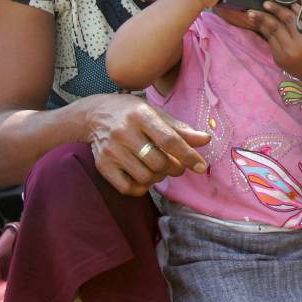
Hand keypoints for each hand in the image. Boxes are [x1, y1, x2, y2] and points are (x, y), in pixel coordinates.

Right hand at [84, 93, 210, 196]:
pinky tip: (144, 176)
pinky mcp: (102, 165)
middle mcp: (125, 132)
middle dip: (175, 168)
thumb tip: (206, 140)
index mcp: (142, 115)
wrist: (94, 115)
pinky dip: (142, 187)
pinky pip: (127, 187)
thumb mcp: (157, 114)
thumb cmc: (132, 113)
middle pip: (159, 162)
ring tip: (159, 168)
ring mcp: (111, 151)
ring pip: (145, 176)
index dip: (188, 155)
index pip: (169, 140)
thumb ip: (181, 129)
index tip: (201, 166)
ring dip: (159, 177)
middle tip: (177, 166)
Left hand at [252, 2, 301, 79]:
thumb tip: (296, 4)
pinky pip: (271, 43)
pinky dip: (266, 33)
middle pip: (275, 27)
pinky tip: (262, 26)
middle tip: (252, 9)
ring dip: (260, 24)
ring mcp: (283, 55)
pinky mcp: (278, 60)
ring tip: (251, 16)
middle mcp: (291, 48)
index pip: (288, 19)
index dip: (277, 9)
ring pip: (269, 35)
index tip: (267, 2)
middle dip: (263, 16)